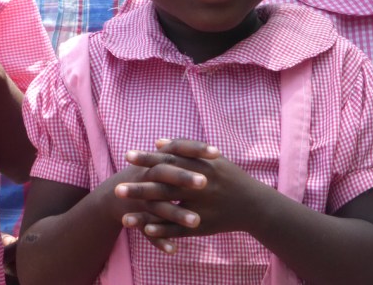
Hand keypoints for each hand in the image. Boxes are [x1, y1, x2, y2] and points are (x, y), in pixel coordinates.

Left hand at [116, 139, 257, 247]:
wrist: (254, 205)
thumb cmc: (229, 177)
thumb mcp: (211, 158)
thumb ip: (184, 149)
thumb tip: (157, 142)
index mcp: (201, 167)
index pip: (170, 160)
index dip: (148, 159)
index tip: (127, 156)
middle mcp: (200, 187)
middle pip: (165, 186)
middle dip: (140, 188)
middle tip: (117, 188)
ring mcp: (201, 208)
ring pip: (169, 211)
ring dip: (145, 213)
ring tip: (123, 215)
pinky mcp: (203, 226)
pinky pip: (179, 229)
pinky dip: (162, 230)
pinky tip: (144, 229)